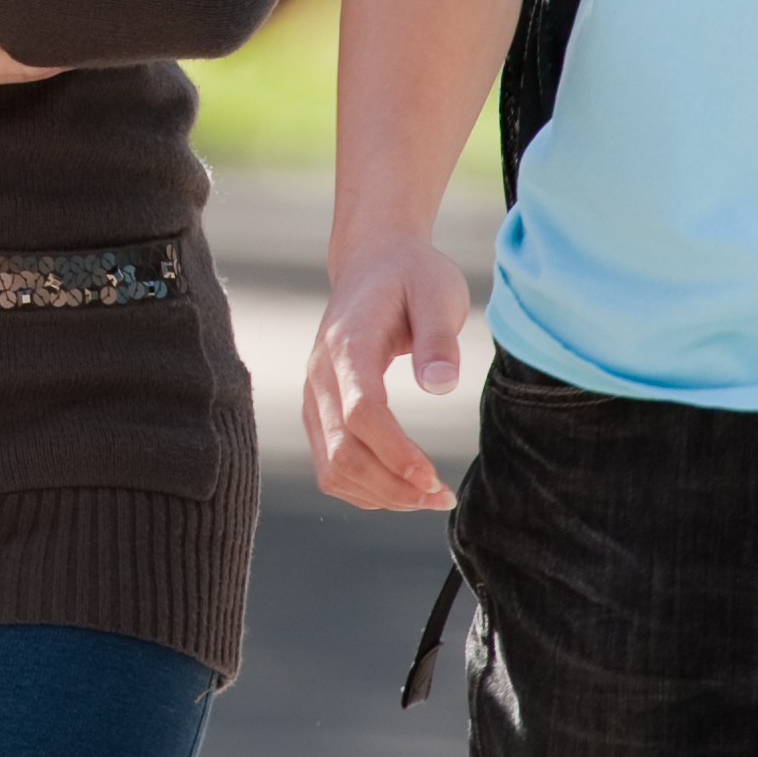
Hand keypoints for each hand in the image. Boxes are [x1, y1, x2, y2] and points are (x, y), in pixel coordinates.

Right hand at [305, 231, 474, 512]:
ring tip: (429, 496)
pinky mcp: (319, 410)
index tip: (434, 478)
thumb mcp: (437, 290)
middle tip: (443, 496)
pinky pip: (330, 466)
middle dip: (392, 486)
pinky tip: (403, 486)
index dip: (394, 453)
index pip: (360, 412)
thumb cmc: (412, 276)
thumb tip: (440, 387)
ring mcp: (315, 395)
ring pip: (331, 467)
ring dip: (380, 494)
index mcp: (349, 344)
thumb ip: (438, 337)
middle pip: (341, 451)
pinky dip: (365, 488)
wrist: (372, 261)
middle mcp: (320, 374)